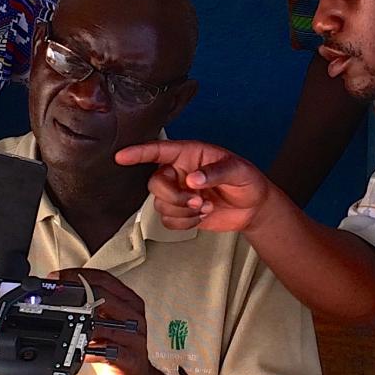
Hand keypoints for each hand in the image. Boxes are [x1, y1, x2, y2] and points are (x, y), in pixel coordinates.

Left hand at [65, 269, 175, 374]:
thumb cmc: (116, 352)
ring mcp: (134, 339)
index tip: (56, 278)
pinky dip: (89, 352)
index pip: (103, 279)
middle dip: (74, 296)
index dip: (77, 276)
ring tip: (63, 326)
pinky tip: (78, 353)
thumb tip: (57, 294)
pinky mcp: (130, 361)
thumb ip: (88, 309)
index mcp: (129, 303)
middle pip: (103, 296)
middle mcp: (134, 317)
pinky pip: (108, 352)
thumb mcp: (103, 325)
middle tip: (53, 300)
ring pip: (105, 324)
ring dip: (80, 325)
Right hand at [115, 140, 269, 232]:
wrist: (253, 207)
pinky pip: (167, 220)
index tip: (121, 156)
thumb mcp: (238, 170)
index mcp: (189, 153)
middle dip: (174, 197)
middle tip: (198, 201)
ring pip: (159, 204)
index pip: (159, 150)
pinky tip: (201, 216)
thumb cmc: (247, 180)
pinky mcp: (181, 211)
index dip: (138, 153)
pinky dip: (184, 223)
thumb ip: (215, 172)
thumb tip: (192, 179)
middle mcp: (179, 172)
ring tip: (206, 207)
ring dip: (183, 211)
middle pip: (155, 183)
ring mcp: (178, 192)